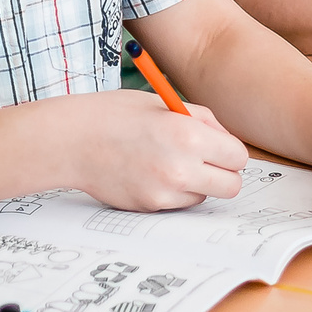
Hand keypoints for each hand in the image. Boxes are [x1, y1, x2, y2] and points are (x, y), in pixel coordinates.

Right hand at [61, 92, 248, 210]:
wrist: (72, 140)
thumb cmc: (118, 115)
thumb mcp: (167, 104)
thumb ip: (205, 122)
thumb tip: (228, 142)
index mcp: (190, 135)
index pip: (239, 157)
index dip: (229, 151)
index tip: (218, 147)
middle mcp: (181, 168)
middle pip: (231, 186)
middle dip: (223, 173)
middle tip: (206, 161)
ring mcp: (164, 192)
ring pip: (205, 197)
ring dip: (197, 184)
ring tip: (169, 162)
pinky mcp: (149, 207)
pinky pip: (178, 204)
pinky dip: (174, 193)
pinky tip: (152, 173)